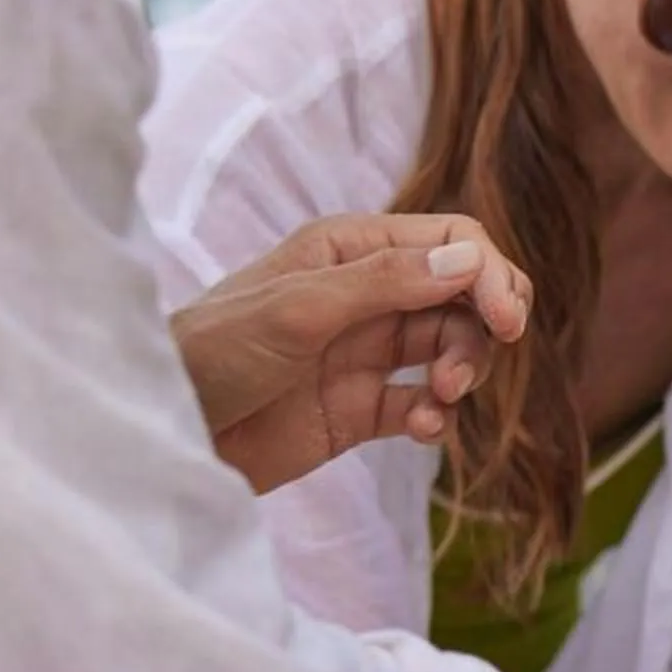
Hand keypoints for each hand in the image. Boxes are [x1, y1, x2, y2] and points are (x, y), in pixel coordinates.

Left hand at [169, 213, 530, 493]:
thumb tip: (469, 259)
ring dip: (460, 373)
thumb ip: (386, 283)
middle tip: (465, 371)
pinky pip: (421, 407)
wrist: (165, 431)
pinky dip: (433, 417)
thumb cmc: (212, 351)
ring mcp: (364, 353)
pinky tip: (420, 430)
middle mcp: (365, 294)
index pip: (449, 240)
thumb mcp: (297, 307)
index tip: (506, 319)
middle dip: (479, 328)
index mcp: (351, 249)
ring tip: (438, 399)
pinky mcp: (358, 410)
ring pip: (449, 350)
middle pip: (460, 297)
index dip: (488, 272)